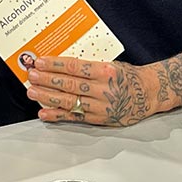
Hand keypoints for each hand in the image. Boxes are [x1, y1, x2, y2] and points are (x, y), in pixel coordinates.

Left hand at [26, 56, 160, 126]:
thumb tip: (61, 65)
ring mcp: (101, 106)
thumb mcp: (111, 64)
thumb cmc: (128, 77)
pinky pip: (75, 117)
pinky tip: (44, 112)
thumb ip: (89, 66)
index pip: (74, 67)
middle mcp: (103, 88)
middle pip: (69, 84)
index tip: (40, 62)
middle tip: (31, 75)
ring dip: (48, 96)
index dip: (55, 65)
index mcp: (105, 71)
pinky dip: (57, 115)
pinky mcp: (99, 119)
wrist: (149, 93)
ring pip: (69, 101)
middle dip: (47, 79)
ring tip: (32, 92)